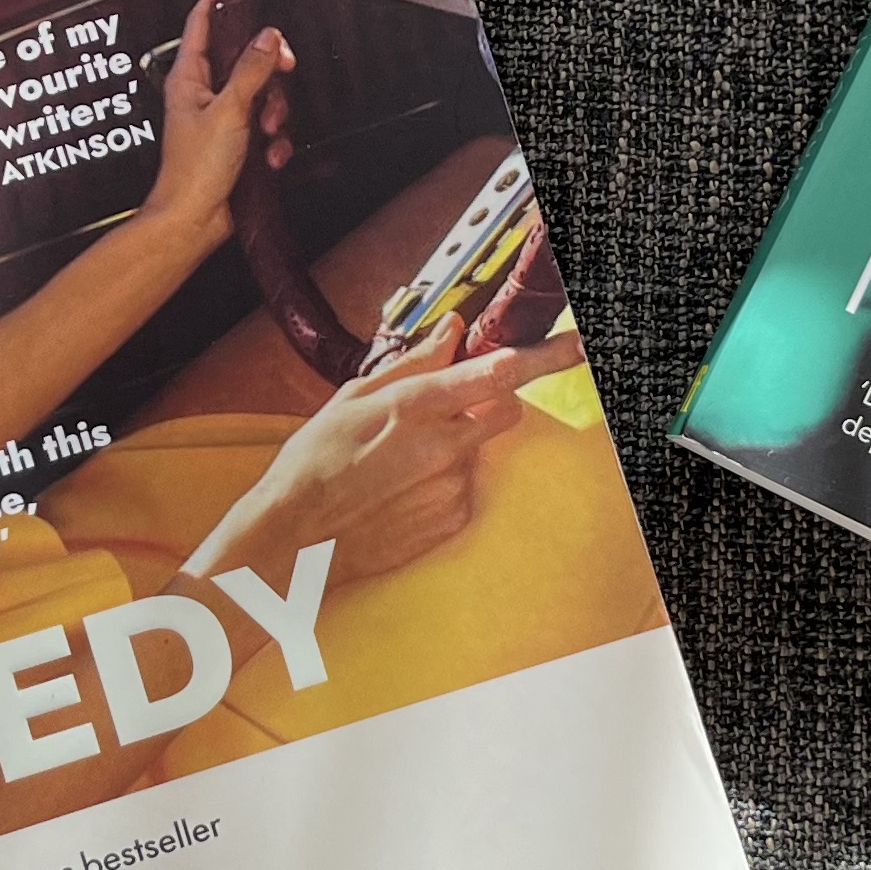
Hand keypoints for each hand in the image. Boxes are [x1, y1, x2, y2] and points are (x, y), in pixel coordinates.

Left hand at [145, 0, 295, 246]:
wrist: (193, 222)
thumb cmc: (194, 172)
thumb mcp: (229, 111)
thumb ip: (252, 70)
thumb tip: (268, 38)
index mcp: (190, 78)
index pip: (202, 24)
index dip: (217, 0)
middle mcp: (204, 94)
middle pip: (246, 58)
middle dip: (269, 73)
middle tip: (281, 71)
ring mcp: (222, 118)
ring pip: (263, 95)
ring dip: (274, 115)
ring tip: (267, 132)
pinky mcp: (237, 143)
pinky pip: (267, 128)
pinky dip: (273, 143)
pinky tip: (268, 156)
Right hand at [187, 319, 585, 588]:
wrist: (295, 538)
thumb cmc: (313, 463)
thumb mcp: (353, 398)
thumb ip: (412, 362)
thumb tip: (451, 331)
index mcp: (416, 406)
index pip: (499, 371)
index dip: (544, 355)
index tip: (575, 344)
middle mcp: (442, 446)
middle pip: (507, 412)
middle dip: (493, 405)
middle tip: (453, 412)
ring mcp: (450, 486)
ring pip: (477, 452)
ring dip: (454, 449)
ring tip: (400, 463)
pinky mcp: (450, 520)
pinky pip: (463, 490)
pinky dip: (442, 484)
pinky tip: (401, 491)